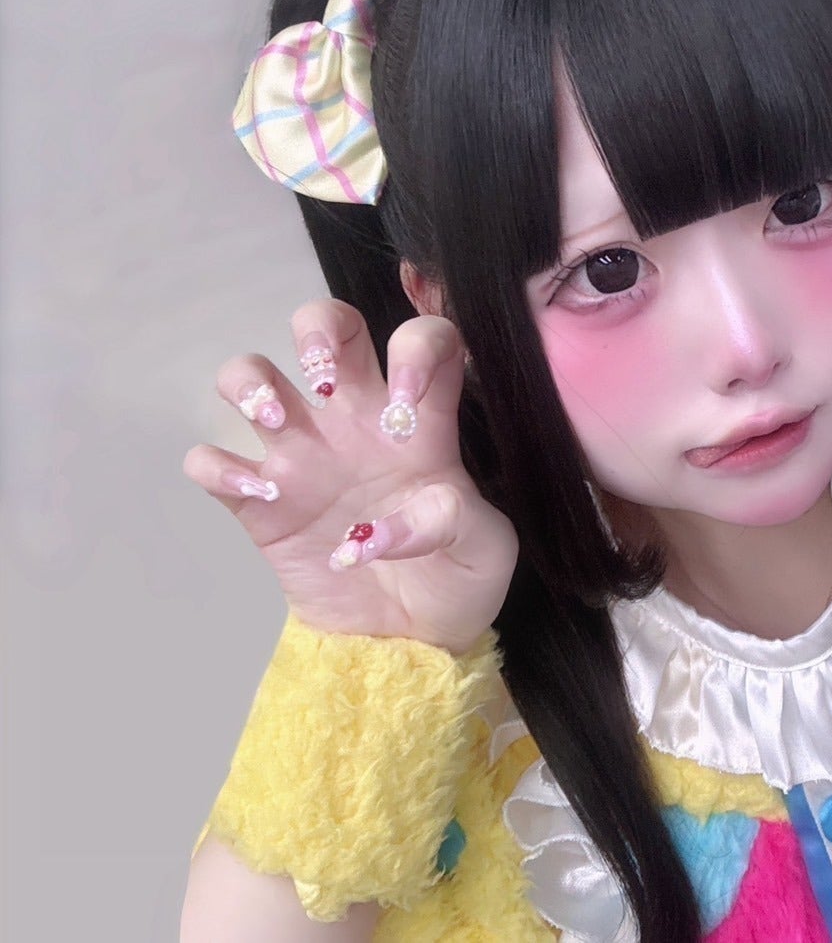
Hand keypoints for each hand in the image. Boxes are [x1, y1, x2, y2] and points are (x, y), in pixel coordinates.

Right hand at [182, 299, 515, 654]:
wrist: (408, 639)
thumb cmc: (456, 578)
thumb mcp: (485, 550)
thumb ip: (455, 520)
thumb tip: (388, 527)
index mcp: (421, 420)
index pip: (423, 340)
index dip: (417, 344)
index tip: (407, 397)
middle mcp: (357, 420)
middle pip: (327, 326)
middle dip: (317, 327)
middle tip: (324, 377)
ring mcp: (303, 455)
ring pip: (251, 373)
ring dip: (251, 381)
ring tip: (275, 422)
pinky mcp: (260, 502)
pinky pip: (211, 461)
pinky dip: (218, 466)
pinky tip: (261, 493)